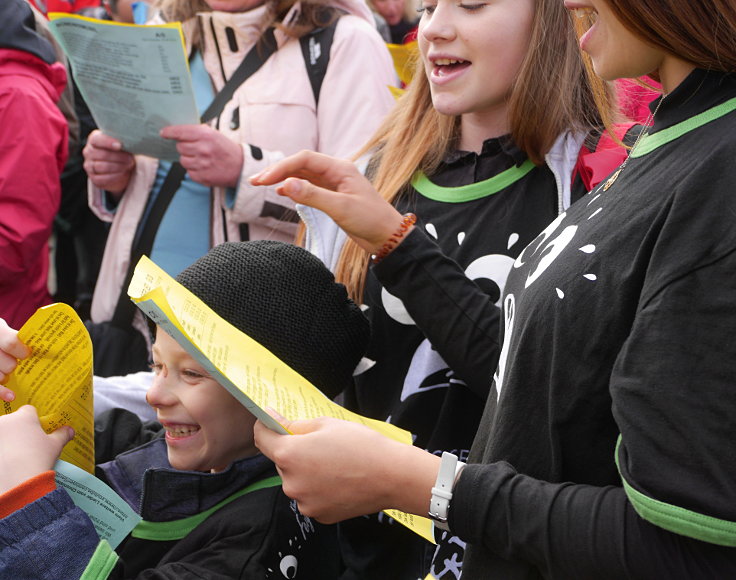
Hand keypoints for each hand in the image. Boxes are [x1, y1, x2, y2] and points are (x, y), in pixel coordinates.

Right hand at [0, 318, 30, 400]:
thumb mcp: (3, 329)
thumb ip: (17, 337)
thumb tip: (47, 347)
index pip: (11, 343)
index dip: (23, 351)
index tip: (28, 354)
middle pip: (8, 365)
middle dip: (14, 367)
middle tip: (16, 364)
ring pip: (0, 377)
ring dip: (6, 378)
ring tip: (7, 374)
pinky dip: (1, 392)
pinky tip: (11, 396)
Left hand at [0, 406, 73, 493]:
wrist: (18, 481)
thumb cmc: (38, 458)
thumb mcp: (55, 445)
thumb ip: (62, 434)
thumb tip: (70, 430)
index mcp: (24, 416)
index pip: (28, 410)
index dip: (34, 419)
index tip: (37, 430)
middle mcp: (5, 421)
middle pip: (13, 420)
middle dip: (19, 430)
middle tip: (26, 445)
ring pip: (3, 433)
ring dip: (7, 440)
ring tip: (15, 455)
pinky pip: (0, 446)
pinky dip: (2, 451)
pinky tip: (6, 461)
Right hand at [83, 130, 135, 194]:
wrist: (122, 169)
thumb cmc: (122, 152)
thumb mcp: (121, 144)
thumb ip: (121, 141)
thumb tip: (130, 141)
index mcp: (94, 140)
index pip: (97, 140)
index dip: (108, 142)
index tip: (120, 145)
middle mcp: (88, 152)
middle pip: (102, 154)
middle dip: (118, 157)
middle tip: (130, 158)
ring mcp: (89, 166)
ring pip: (102, 166)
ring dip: (118, 166)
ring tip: (129, 164)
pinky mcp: (94, 178)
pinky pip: (103, 178)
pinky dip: (115, 176)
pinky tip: (123, 173)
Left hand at [161, 124, 243, 187]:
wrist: (240, 168)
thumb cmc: (226, 150)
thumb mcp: (215, 135)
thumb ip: (197, 132)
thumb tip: (178, 132)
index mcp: (206, 136)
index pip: (180, 132)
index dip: (170, 132)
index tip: (164, 133)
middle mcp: (202, 149)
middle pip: (180, 147)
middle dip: (185, 147)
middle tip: (196, 149)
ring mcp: (201, 164)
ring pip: (182, 160)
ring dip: (189, 159)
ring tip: (202, 159)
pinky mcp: (201, 177)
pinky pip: (188, 172)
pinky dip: (194, 170)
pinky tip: (204, 167)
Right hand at [249, 151, 410, 253]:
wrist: (387, 236)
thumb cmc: (371, 220)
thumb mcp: (341, 208)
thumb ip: (313, 196)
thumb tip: (286, 184)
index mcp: (340, 168)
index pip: (304, 160)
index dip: (282, 167)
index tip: (264, 180)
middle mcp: (336, 172)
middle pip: (301, 165)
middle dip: (277, 171)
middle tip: (255, 181)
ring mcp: (334, 184)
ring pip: (303, 176)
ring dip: (283, 179)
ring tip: (262, 185)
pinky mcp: (333, 197)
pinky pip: (308, 187)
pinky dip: (293, 188)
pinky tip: (281, 192)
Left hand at [253, 413, 439, 522]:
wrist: (392, 476)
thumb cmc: (362, 445)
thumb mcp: (327, 424)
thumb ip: (296, 425)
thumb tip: (276, 421)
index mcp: (289, 455)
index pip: (261, 438)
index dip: (265, 427)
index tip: (272, 421)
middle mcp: (290, 482)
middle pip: (281, 461)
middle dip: (294, 451)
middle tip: (320, 444)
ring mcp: (304, 502)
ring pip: (296, 480)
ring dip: (307, 471)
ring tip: (335, 463)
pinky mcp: (318, 515)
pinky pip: (310, 497)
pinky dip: (318, 488)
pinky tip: (339, 480)